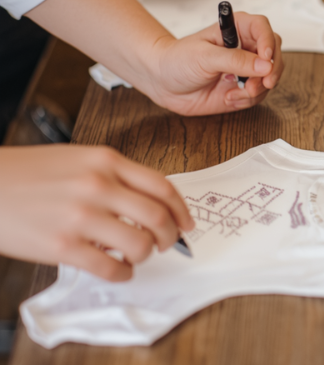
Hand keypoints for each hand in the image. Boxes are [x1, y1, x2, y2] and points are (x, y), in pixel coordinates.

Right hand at [0, 145, 194, 280]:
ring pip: (140, 244)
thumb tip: (151, 201)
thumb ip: (116, 174)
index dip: (182, 210)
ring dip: (146, 255)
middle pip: (158, 217)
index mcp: (106, 161)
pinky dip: (122, 273)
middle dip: (171, 236)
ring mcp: (81, 216)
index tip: (186, 223)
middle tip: (168, 244)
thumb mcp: (79, 158)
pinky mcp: (63, 245)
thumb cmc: (30, 172)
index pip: (163, 187)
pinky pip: (110, 267)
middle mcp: (98, 186)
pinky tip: (117, 270)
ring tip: (136, 255)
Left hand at [146, 12, 284, 115]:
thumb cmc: (177, 60)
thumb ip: (235, 60)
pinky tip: (228, 98)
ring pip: (269, 78)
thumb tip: (264, 65)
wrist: (163, 82)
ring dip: (257, 89)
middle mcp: (245, 48)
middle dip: (271, 71)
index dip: (268, 43)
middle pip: (274, 54)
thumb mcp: (204, 56)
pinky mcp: (243, 88)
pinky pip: (258, 95)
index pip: (263, 29)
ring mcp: (246, 69)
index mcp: (237, 29)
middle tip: (261, 84)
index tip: (265, 59)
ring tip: (234, 94)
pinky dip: (247, 100)